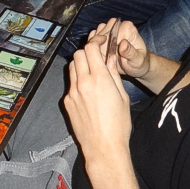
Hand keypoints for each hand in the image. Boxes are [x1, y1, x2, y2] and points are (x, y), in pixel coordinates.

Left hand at [65, 31, 132, 160]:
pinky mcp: (67, 102)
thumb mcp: (122, 96)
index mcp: (99, 79)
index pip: (91, 48)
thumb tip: (109, 58)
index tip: (101, 41)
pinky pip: (70, 84)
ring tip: (91, 71)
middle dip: (87, 51)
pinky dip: (77, 80)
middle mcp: (83, 83)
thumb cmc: (118, 124)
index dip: (96, 41)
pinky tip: (87, 90)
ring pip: (72, 67)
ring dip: (80, 64)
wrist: (103, 147)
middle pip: (78, 54)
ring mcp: (72, 92)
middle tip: (96, 56)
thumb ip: (113, 74)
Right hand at [88, 17, 151, 79]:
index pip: (110, 35)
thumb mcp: (137, 60)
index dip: (107, 48)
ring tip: (105, 58)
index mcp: (127, 28)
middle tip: (107, 60)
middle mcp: (117, 24)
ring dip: (96, 47)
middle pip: (100, 34)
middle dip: (101, 48)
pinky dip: (93, 47)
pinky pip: (92, 37)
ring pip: (95, 35)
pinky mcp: (103, 33)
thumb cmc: (139, 62)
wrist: (136, 65)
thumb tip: (123, 44)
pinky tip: (101, 55)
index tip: (109, 59)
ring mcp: (109, 28)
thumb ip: (130, 52)